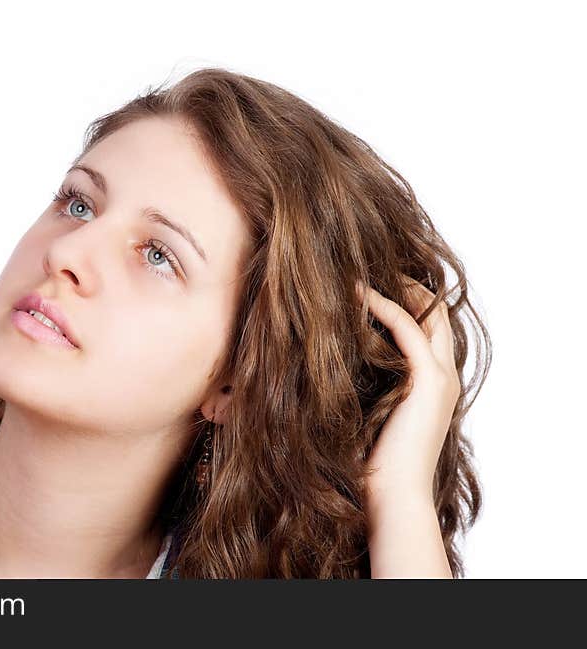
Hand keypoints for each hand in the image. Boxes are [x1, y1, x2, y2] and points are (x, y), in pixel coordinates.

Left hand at [355, 275, 460, 499]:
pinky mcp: (429, 383)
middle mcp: (443, 377)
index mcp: (432, 386)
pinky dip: (383, 307)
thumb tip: (322, 364)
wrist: (389, 498)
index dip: (404, 301)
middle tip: (369, 266)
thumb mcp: (366, 414)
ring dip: (395, 288)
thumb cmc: (370, 465)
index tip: (370, 282)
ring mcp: (441, 379)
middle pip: (434, 313)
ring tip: (360, 271)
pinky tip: (356, 294)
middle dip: (406, 285)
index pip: (427, 328)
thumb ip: (360, 386)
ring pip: (427, 314)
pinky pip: (408, 330)